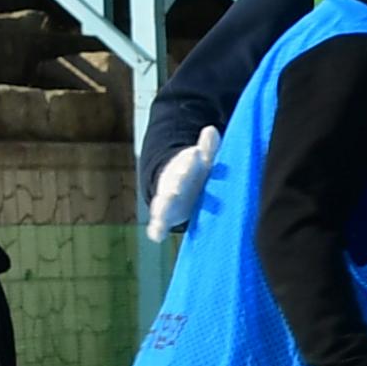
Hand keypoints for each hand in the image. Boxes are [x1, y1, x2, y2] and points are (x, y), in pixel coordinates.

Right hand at [147, 125, 218, 240]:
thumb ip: (208, 147)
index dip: (191, 158)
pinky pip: (159, 223)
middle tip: (177, 188)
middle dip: (175, 185)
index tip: (195, 153)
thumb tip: (210, 130)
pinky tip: (156, 235)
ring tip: (160, 214)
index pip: (187, 162)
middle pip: (174, 183)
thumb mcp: (204, 158)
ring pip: (164, 203)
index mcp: (186, 168)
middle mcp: (175, 184)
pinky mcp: (166, 216)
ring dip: (163, 207)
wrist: (179, 186)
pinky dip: (157, 230)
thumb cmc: (197, 172)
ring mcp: (168, 200)